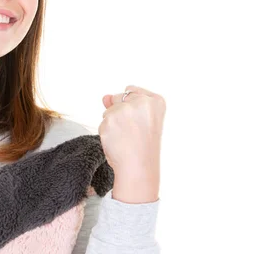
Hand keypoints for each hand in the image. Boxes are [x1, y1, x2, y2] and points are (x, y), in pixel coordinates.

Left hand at [99, 85, 165, 202]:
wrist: (139, 168)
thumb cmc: (142, 146)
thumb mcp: (141, 120)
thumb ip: (123, 103)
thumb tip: (105, 97)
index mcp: (156, 101)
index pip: (131, 90)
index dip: (132, 108)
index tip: (140, 123)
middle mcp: (142, 102)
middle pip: (119, 97)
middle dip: (120, 113)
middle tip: (132, 132)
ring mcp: (125, 110)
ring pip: (109, 110)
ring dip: (112, 123)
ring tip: (126, 137)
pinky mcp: (110, 120)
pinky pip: (102, 122)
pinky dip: (106, 132)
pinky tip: (117, 141)